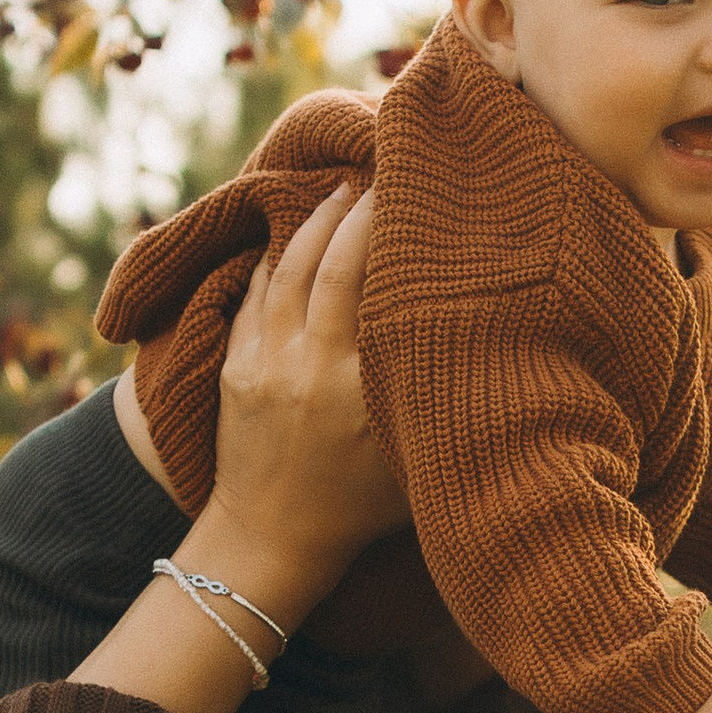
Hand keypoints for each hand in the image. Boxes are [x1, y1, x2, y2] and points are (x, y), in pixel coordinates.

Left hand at [67, 184, 406, 712]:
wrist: (270, 540)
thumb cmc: (360, 507)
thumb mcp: (414, 457)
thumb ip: (432, 392)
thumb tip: (477, 334)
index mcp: (360, 389)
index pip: (379, 285)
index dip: (398, 234)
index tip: (422, 199)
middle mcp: (311, 366)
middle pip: (333, 259)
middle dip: (359, 208)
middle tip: (384, 172)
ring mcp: (265, 360)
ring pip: (289, 265)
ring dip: (317, 219)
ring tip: (345, 187)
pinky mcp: (235, 362)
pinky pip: (257, 290)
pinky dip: (279, 254)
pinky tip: (300, 230)